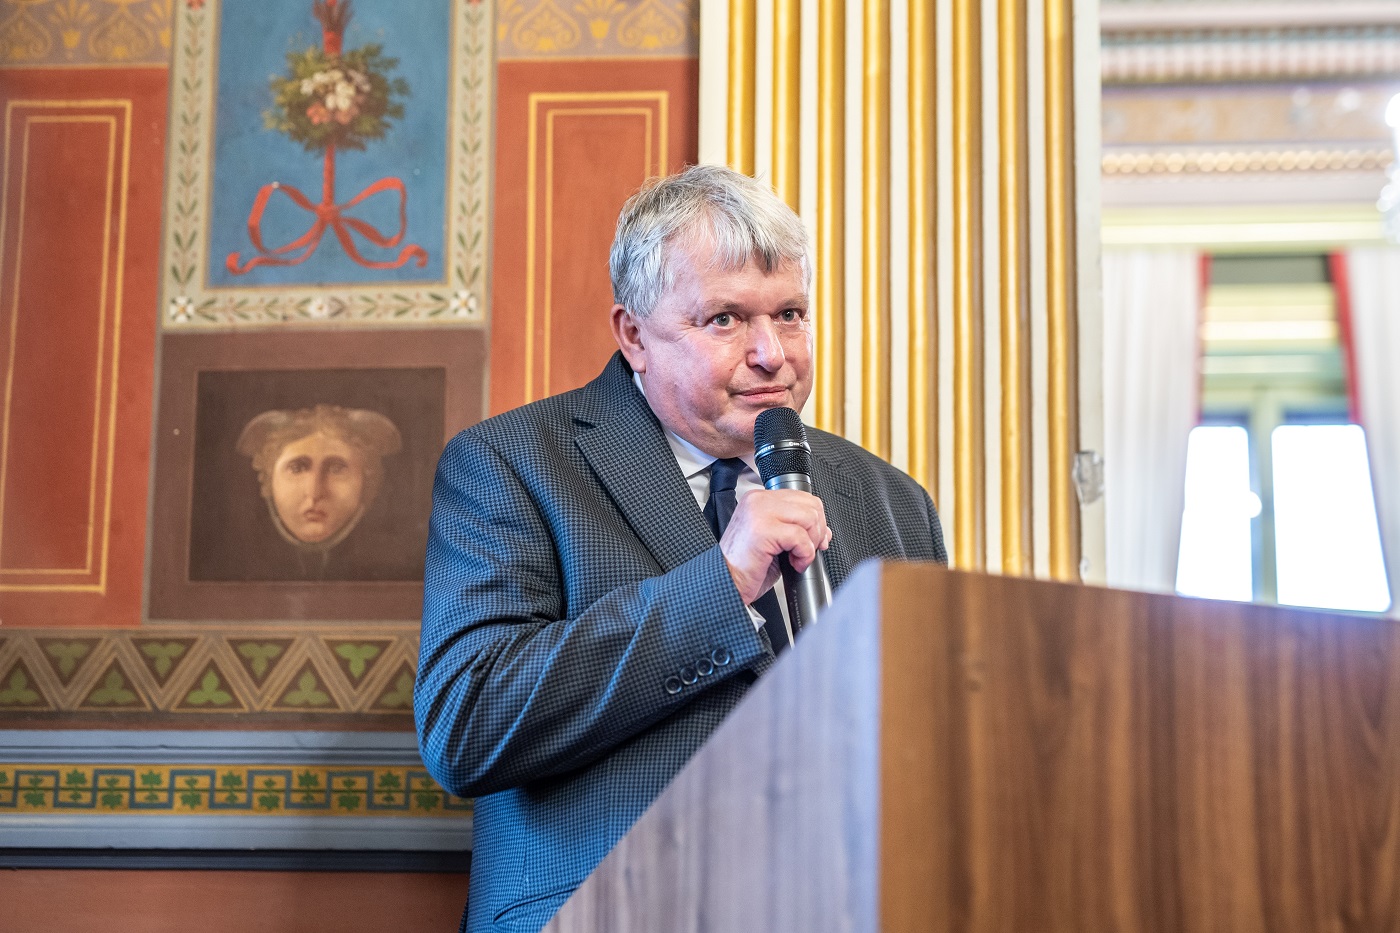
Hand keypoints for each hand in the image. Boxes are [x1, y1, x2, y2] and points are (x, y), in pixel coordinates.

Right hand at [718, 488, 831, 605]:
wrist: (726, 583)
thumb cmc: (746, 567)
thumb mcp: (775, 540)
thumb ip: (796, 528)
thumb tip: (823, 530)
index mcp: (760, 499)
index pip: (804, 497)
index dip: (817, 521)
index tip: (815, 540)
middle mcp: (758, 501)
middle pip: (811, 505)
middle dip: (817, 532)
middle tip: (806, 551)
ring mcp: (759, 513)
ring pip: (809, 518)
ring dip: (810, 543)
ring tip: (797, 557)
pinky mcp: (763, 530)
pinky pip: (800, 537)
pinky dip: (804, 555)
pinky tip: (793, 563)